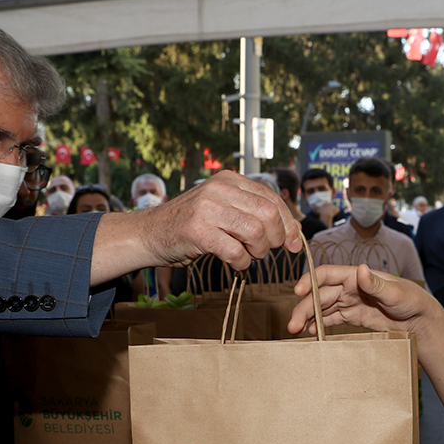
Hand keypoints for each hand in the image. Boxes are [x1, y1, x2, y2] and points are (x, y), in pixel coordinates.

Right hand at [138, 171, 303, 270]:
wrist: (148, 233)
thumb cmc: (190, 225)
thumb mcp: (223, 208)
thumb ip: (253, 213)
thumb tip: (293, 230)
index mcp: (229, 179)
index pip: (272, 199)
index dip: (289, 223)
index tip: (295, 243)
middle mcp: (219, 189)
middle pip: (269, 215)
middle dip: (276, 239)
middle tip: (265, 250)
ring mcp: (207, 209)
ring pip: (256, 232)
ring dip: (258, 251)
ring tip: (248, 255)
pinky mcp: (198, 231)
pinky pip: (235, 252)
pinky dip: (242, 263)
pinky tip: (236, 263)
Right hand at [290, 263, 438, 336]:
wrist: (419, 320)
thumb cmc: (411, 300)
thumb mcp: (395, 292)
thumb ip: (376, 284)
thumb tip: (361, 270)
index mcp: (356, 276)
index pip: (327, 274)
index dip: (310, 281)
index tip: (299, 292)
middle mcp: (349, 287)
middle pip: (320, 295)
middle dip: (304, 308)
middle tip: (293, 325)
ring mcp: (349, 302)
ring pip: (322, 308)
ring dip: (308, 318)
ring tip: (296, 331)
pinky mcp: (352, 316)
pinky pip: (331, 319)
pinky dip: (319, 325)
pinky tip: (311, 333)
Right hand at [316, 202, 339, 226]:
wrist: (326, 215)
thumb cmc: (321, 213)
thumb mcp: (317, 210)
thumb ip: (314, 208)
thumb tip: (311, 206)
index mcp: (325, 204)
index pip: (326, 202)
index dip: (326, 204)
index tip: (326, 206)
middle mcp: (330, 204)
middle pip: (331, 204)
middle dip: (331, 206)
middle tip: (330, 209)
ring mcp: (334, 206)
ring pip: (334, 207)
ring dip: (334, 209)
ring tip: (333, 211)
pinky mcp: (337, 209)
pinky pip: (338, 210)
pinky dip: (337, 211)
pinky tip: (336, 213)